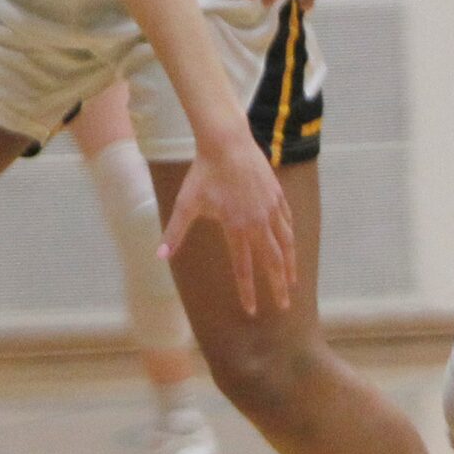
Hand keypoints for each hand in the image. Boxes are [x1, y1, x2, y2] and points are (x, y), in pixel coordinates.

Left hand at [160, 135, 295, 316]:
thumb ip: (175, 232)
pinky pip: (287, 221)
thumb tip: (159, 256)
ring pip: (285, 243)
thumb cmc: (203, 172)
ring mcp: (270, 207)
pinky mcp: (276, 194)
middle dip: (278, 286)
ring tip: (293, 280)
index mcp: (236, 227)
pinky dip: (290, 236)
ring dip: (290, 264)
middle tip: (285, 306)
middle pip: (272, 261)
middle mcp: (257, 222)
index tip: (251, 311)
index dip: (247, 291)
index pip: (243, 268)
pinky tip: (291, 243)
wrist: (227, 142)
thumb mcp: (186, 203)